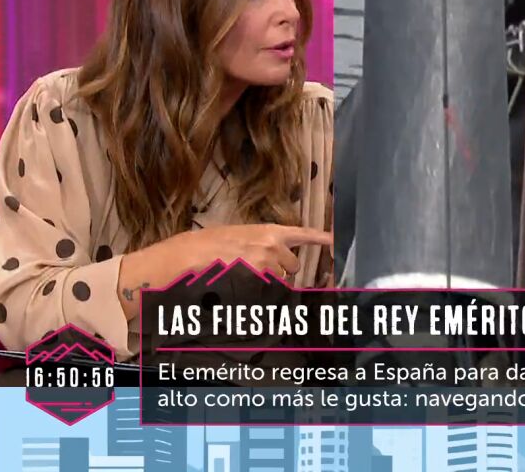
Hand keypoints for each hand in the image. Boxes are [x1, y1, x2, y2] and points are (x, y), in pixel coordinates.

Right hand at [149, 224, 331, 279]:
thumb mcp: (240, 234)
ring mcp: (266, 266)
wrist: (188, 256)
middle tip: (258, 270)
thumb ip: (263, 242)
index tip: (337, 241)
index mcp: (269, 231)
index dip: (322, 239)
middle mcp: (273, 247)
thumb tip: (276, 254)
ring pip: (282, 281)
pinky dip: (262, 294)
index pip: (304, 235)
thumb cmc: (208, 243)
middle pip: (293, 266)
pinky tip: (246, 287)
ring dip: (271, 283)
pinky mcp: (258, 283)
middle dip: (282, 271)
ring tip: (246, 276)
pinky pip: (270, 293)